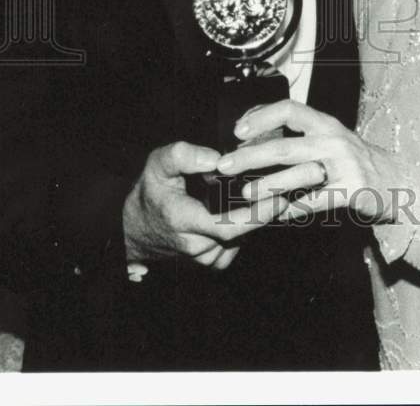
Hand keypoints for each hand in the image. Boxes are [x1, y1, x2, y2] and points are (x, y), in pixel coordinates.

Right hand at [122, 141, 287, 269]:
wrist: (134, 230)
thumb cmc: (150, 193)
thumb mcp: (158, 165)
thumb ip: (184, 156)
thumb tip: (216, 158)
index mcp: (185, 221)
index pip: (228, 226)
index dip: (257, 215)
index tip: (279, 199)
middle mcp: (196, 246)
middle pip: (241, 233)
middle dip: (264, 213)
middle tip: (285, 191)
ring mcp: (203, 258)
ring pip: (241, 241)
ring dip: (254, 222)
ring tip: (268, 197)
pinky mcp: (209, 262)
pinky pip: (235, 248)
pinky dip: (244, 231)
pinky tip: (248, 212)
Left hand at [215, 101, 408, 222]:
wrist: (396, 181)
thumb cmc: (352, 160)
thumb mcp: (329, 139)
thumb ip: (299, 135)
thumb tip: (253, 133)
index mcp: (325, 123)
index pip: (289, 109)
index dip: (260, 117)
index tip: (237, 131)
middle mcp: (334, 140)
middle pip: (285, 146)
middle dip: (250, 156)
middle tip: (225, 165)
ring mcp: (344, 165)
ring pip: (298, 175)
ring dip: (267, 185)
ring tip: (245, 193)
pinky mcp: (352, 190)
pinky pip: (316, 201)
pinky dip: (293, 208)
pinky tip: (277, 214)